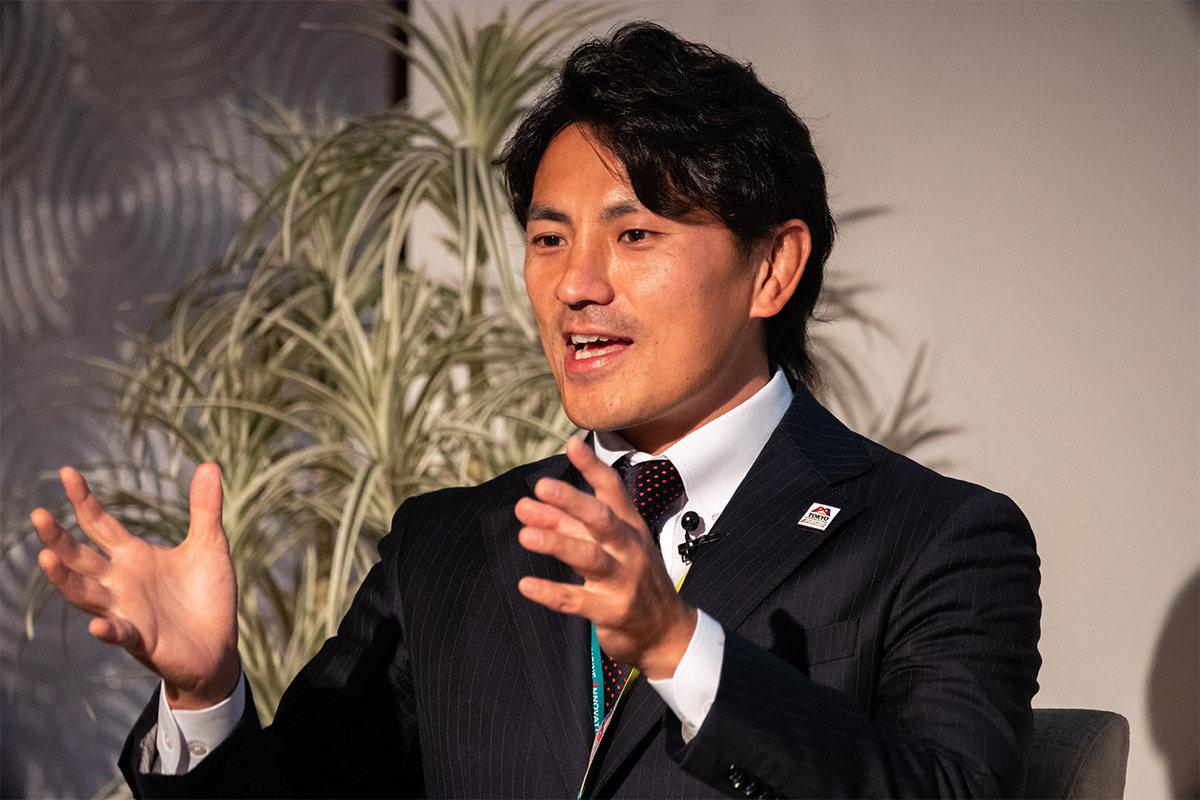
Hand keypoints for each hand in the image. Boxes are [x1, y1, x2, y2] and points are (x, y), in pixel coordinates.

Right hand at [31, 464, 240, 708]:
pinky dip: (107, 629)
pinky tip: (97, 624)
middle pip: (80, 557)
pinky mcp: (142, 638)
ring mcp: (126, 610)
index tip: (67, 471)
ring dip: (65, 578)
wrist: (219, 647)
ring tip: (45, 557)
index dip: (84, 499)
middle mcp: (121, 582)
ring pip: (85, 593)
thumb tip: (210, 464)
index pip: (99, 523)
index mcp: (134, 556)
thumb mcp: (209, 545)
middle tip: (39, 515)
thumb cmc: (208, 597)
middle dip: (58, 538)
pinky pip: (119, 633)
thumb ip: (204, 508)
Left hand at [515, 437, 696, 679]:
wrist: (666, 632)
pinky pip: (576, 600)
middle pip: (601, 520)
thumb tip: (541, 503)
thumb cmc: (636, 581)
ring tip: (525, 534)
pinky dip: (550, 592)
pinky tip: (526, 584)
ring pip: (589, 557)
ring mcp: (622, 581)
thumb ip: (578, 525)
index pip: (613, 491)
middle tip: (540, 488)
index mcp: (630, 528)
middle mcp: (629, 550)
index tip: (571, 445)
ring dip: (557, 544)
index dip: (593, 467)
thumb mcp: (617, 546)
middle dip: (571, 502)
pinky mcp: (610, 611)